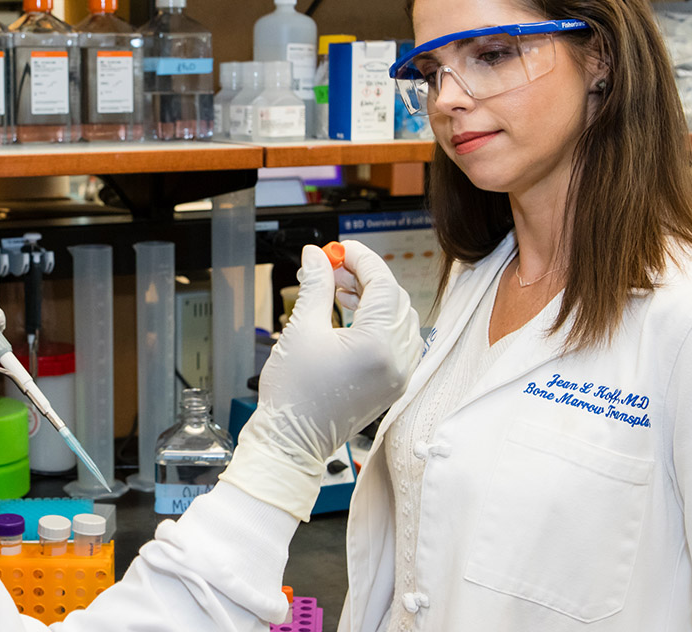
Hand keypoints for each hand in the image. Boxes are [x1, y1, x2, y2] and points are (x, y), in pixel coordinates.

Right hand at [218, 240, 420, 520]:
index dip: (361, 260)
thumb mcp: (301, 330)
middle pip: (395, 300)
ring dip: (374, 298)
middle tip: (333, 269)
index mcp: (378, 346)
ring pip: (400, 319)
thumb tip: (316, 256)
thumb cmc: (293, 394)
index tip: (340, 249)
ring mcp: (399, 375)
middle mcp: (398, 361)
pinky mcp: (393, 384)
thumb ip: (315, 286)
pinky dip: (379, 321)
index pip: (383, 285)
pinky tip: (351, 316)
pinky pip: (398, 341)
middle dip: (366, 278)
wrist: (292, 441)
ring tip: (338, 292)